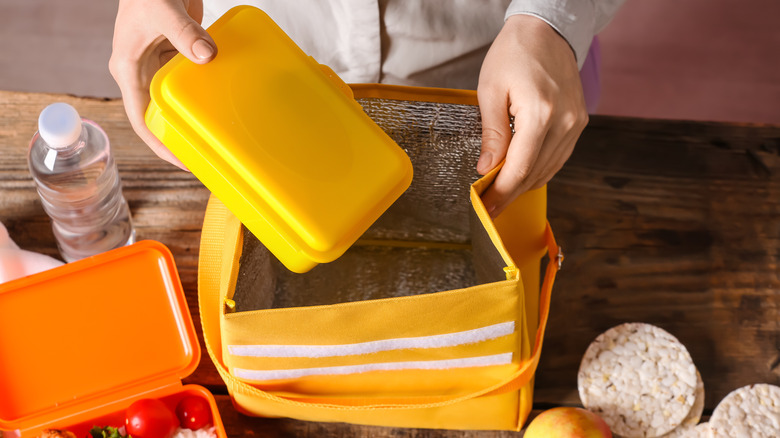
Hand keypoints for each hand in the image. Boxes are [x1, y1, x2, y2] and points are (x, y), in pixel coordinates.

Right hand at [109, 0, 216, 168]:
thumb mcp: (162, 11)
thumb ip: (184, 33)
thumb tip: (208, 55)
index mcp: (129, 70)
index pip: (142, 119)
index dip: (161, 144)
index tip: (183, 162)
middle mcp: (143, 71)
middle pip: (162, 114)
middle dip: (182, 134)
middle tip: (210, 154)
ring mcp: (161, 62)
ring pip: (179, 97)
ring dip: (198, 111)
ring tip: (221, 133)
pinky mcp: (179, 51)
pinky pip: (193, 76)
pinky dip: (208, 86)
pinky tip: (227, 97)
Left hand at [477, 14, 587, 216]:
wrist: (547, 31)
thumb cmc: (515, 53)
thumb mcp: (490, 90)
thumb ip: (492, 134)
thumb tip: (487, 169)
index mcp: (540, 113)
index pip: (519, 169)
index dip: (501, 193)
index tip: (486, 208)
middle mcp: (565, 122)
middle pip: (535, 174)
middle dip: (510, 193)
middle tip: (489, 205)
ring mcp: (576, 124)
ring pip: (549, 170)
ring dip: (525, 184)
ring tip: (501, 192)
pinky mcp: (579, 123)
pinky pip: (559, 157)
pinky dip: (539, 170)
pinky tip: (522, 175)